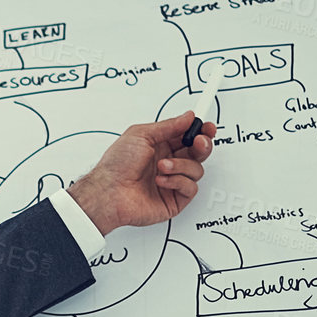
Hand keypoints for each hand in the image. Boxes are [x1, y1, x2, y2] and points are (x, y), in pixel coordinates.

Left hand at [66, 111, 215, 233]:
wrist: (109, 192)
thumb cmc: (117, 165)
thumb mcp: (141, 134)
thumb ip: (168, 126)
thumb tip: (187, 117)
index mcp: (160, 146)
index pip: (187, 136)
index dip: (200, 131)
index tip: (207, 127)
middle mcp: (168, 163)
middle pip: (198, 152)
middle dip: (201, 145)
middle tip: (197, 142)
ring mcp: (172, 181)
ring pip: (196, 169)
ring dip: (180, 165)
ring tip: (162, 166)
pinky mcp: (174, 199)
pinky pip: (190, 188)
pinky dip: (177, 181)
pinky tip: (161, 181)